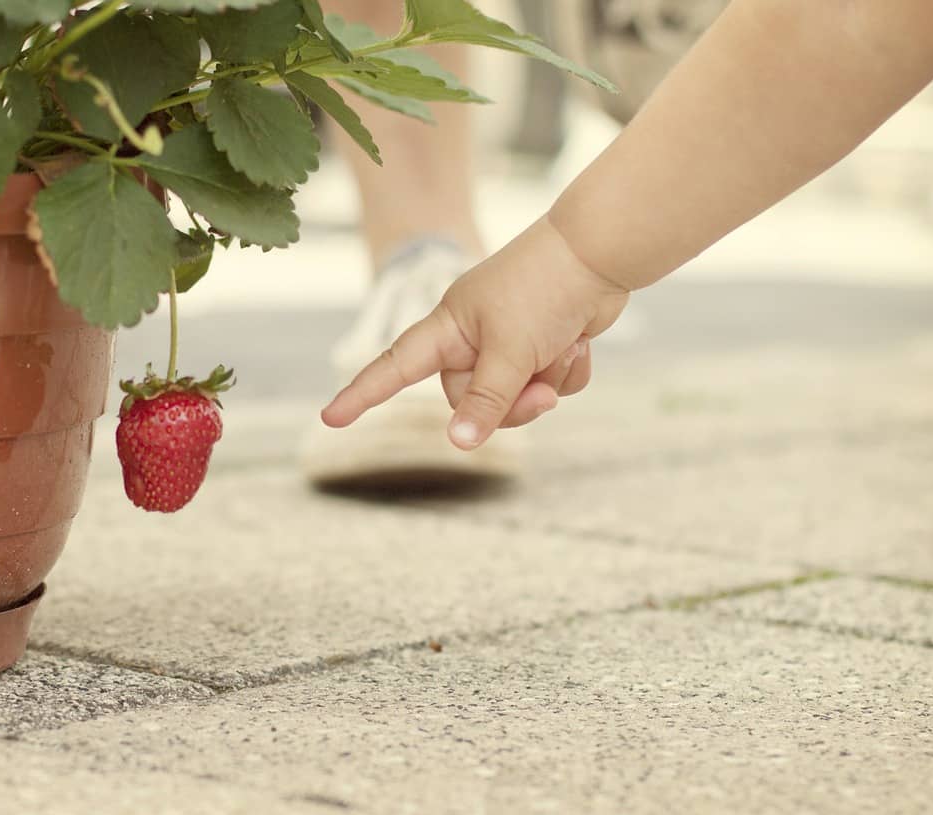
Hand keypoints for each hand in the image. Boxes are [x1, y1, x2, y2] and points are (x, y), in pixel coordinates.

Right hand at [321, 215, 629, 449]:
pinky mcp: (544, 344)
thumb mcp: (510, 352)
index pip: (395, 367)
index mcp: (449, 327)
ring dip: (545, 386)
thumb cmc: (544, 289)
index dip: (362, 394)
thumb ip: (485, 401)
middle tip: (540, 390)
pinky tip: (579, 342)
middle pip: (471, 400)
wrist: (602, 252)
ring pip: (516, 397)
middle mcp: (473, 336)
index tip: (331, 419)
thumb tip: (459, 444)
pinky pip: (548, 384)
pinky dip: (567, 372)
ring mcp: (510, 340)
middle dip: (511, 403)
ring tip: (564, 350)